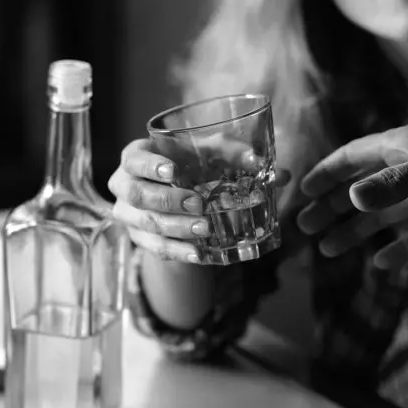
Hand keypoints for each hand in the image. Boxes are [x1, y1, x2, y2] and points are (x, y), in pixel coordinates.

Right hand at [109, 138, 290, 263]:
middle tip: (199, 203)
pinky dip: (179, 252)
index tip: (173, 171)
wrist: (176, 191)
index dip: (148, 165)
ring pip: (147, 225)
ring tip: (205, 228)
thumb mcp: (212, 153)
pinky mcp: (140, 239)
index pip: (132, 158)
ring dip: (177, 228)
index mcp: (135, 156)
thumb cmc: (191, 163)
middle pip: (137, 195)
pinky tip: (200, 254)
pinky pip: (156, 249)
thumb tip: (282, 174)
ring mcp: (129, 216)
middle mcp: (125, 185)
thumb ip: (240, 156)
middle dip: (169, 200)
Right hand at [298, 124, 407, 268]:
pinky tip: (382, 265)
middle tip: (306, 229)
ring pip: (384, 215)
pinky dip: (399, 250)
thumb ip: (396, 183)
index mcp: (403, 147)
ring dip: (357, 231)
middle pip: (362, 189)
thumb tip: (352, 200)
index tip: (301, 194)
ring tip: (329, 251)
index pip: (352, 159)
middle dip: (332, 208)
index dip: (326, 175)